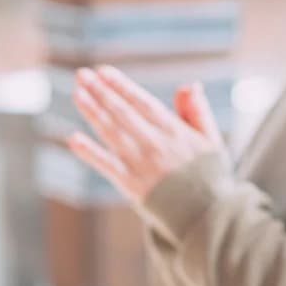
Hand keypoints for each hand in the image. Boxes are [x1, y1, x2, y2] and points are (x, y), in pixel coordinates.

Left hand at [66, 66, 225, 204]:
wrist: (205, 214)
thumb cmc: (208, 175)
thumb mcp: (211, 139)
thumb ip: (198, 111)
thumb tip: (189, 85)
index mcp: (174, 131)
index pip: (142, 102)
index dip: (121, 85)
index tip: (103, 71)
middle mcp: (155, 144)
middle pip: (122, 113)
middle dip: (101, 92)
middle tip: (82, 75)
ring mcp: (141, 164)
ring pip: (112, 133)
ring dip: (92, 113)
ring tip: (77, 94)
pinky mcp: (131, 185)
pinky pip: (107, 166)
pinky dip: (90, 153)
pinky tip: (74, 139)